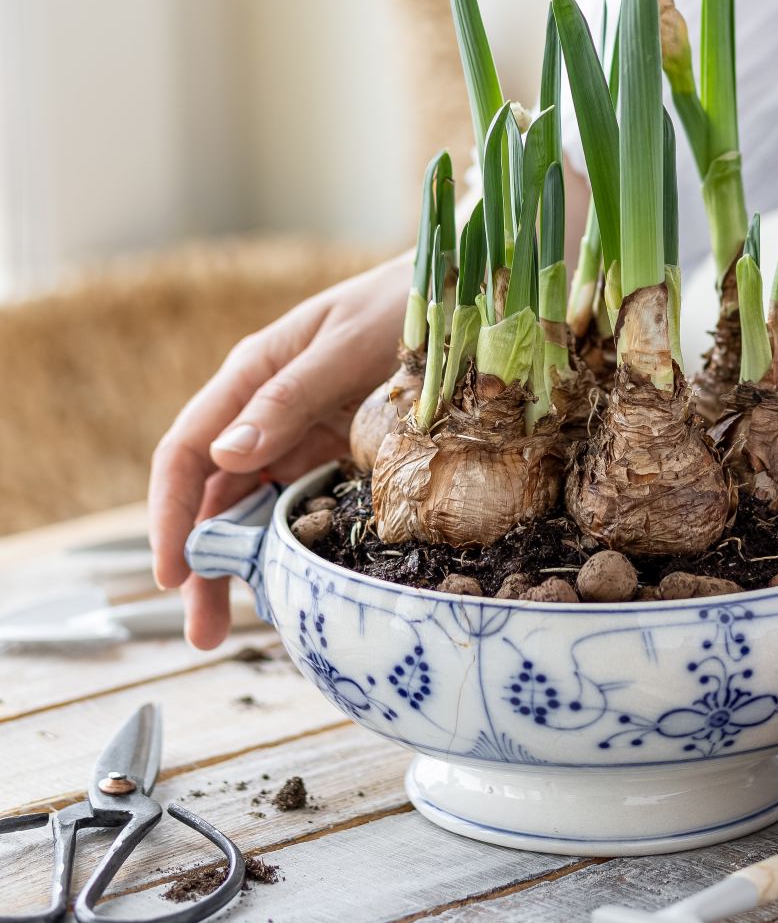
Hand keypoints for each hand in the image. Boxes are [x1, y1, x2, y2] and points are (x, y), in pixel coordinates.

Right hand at [150, 255, 410, 648]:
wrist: (463, 288)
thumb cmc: (403, 300)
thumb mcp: (346, 344)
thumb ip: (288, 396)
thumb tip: (226, 454)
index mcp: (252, 375)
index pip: (187, 451)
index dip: (169, 513)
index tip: (171, 572)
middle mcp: (265, 411)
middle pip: (212, 494)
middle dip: (200, 561)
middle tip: (201, 634)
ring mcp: (300, 435)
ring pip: (251, 509)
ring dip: (238, 566)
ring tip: (231, 632)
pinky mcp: (336, 454)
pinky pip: (299, 507)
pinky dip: (286, 549)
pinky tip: (288, 588)